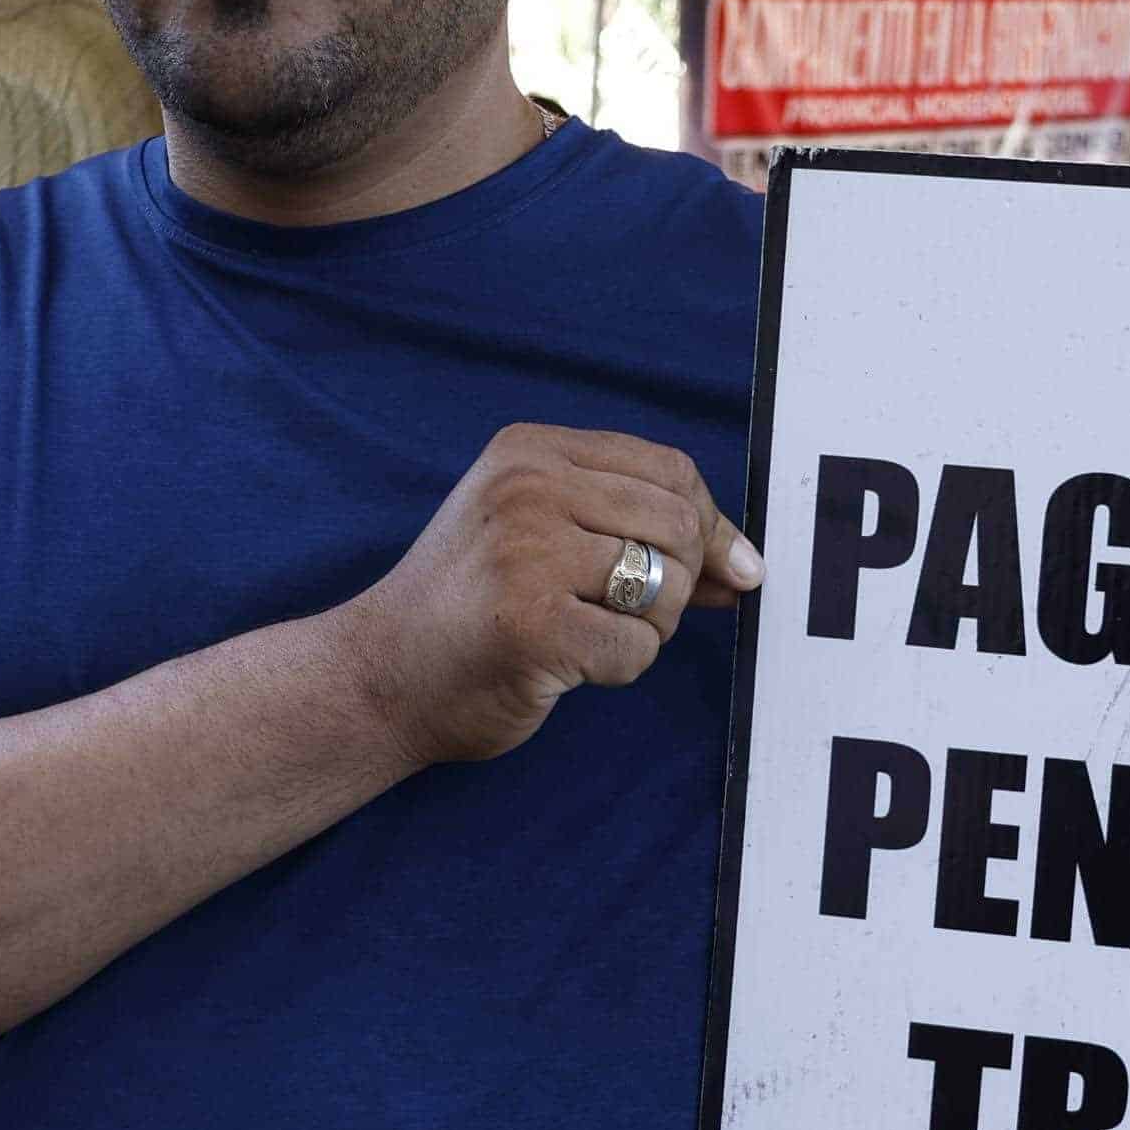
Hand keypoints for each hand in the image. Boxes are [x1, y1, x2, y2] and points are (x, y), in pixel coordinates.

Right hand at [332, 424, 763, 766]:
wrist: (380, 677)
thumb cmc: (473, 609)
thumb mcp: (545, 537)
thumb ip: (643, 534)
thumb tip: (749, 564)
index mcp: (531, 452)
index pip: (670, 469)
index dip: (707, 525)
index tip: (711, 571)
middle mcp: (528, 489)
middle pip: (680, 524)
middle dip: (678, 582)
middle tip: (626, 613)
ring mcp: (527, 555)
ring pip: (668, 586)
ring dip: (648, 629)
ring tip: (585, 634)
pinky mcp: (533, 626)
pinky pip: (637, 650)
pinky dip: (617, 671)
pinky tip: (564, 666)